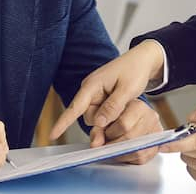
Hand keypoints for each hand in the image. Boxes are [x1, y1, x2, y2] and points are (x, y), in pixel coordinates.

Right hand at [50, 41, 164, 139]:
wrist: (142, 60)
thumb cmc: (134, 70)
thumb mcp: (127, 89)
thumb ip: (113, 106)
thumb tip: (98, 123)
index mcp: (92, 85)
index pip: (75, 107)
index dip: (63, 122)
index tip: (53, 135)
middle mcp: (91, 90)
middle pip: (90, 117)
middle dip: (105, 122)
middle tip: (123, 114)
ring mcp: (96, 94)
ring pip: (98, 118)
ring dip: (111, 118)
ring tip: (126, 104)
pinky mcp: (103, 98)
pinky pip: (104, 114)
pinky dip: (114, 114)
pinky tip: (124, 105)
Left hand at [89, 99, 162, 163]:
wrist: (129, 111)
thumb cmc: (116, 112)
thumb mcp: (105, 113)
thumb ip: (98, 128)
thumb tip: (95, 145)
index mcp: (138, 105)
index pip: (123, 124)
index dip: (109, 134)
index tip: (99, 138)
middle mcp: (150, 116)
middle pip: (130, 138)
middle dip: (114, 145)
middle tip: (105, 144)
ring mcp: (156, 131)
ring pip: (137, 151)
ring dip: (121, 154)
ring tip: (112, 148)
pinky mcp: (158, 144)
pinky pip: (143, 158)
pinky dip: (129, 159)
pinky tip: (121, 153)